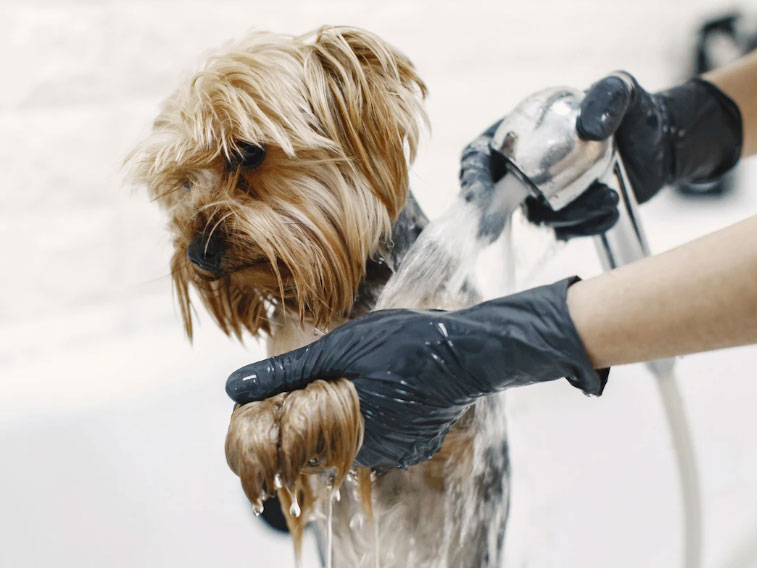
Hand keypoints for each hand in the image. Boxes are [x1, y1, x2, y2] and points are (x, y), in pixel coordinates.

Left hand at [226, 278, 606, 469]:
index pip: (295, 443)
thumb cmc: (406, 343)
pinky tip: (382, 387)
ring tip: (359, 375)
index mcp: (348, 436)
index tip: (279, 395)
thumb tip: (233, 388)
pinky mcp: (417, 446)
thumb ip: (287, 372)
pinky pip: (379, 436)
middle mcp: (374, 457)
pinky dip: (373, 415)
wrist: (471, 349)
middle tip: (325, 374)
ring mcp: (399, 454)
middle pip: (324, 442)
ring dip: (345, 412)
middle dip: (315, 411)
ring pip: (352, 437)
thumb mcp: (340, 348)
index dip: (283, 417)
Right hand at [462, 73, 741, 239]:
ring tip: (606, 198)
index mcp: (518, 134)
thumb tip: (587, 129)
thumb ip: (606, 98)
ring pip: (536, 219)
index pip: (478, 158)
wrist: (660, 144)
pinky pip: (566, 230)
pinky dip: (587, 224)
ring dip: (567, 217)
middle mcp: (523, 168)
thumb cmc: (632, 110)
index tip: (478, 197)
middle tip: (494, 233)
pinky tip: (611, 205)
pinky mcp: (566, 216)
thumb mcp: (622, 91)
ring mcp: (543, 195)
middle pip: (494, 198)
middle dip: (493, 218)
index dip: (472, 179)